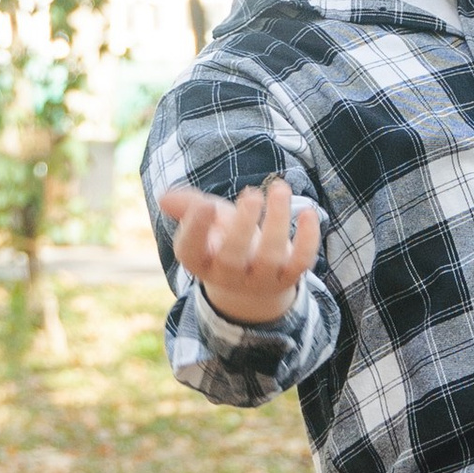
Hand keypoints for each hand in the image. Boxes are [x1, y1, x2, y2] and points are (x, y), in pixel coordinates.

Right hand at [163, 174, 321, 326]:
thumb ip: (187, 206)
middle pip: (233, 256)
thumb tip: (164, 197)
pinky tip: (309, 213)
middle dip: (242, 225)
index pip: (190, 251)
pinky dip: (307, 239)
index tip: (206, 205)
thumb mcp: (206, 222)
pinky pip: (300, 262)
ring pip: (269, 255)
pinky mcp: (288, 277)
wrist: (252, 284)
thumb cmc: (224, 240)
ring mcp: (260, 278)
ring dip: (276, 220)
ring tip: (279, 188)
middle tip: (251, 193)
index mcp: (200, 260)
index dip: (196, 229)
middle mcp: (228, 274)